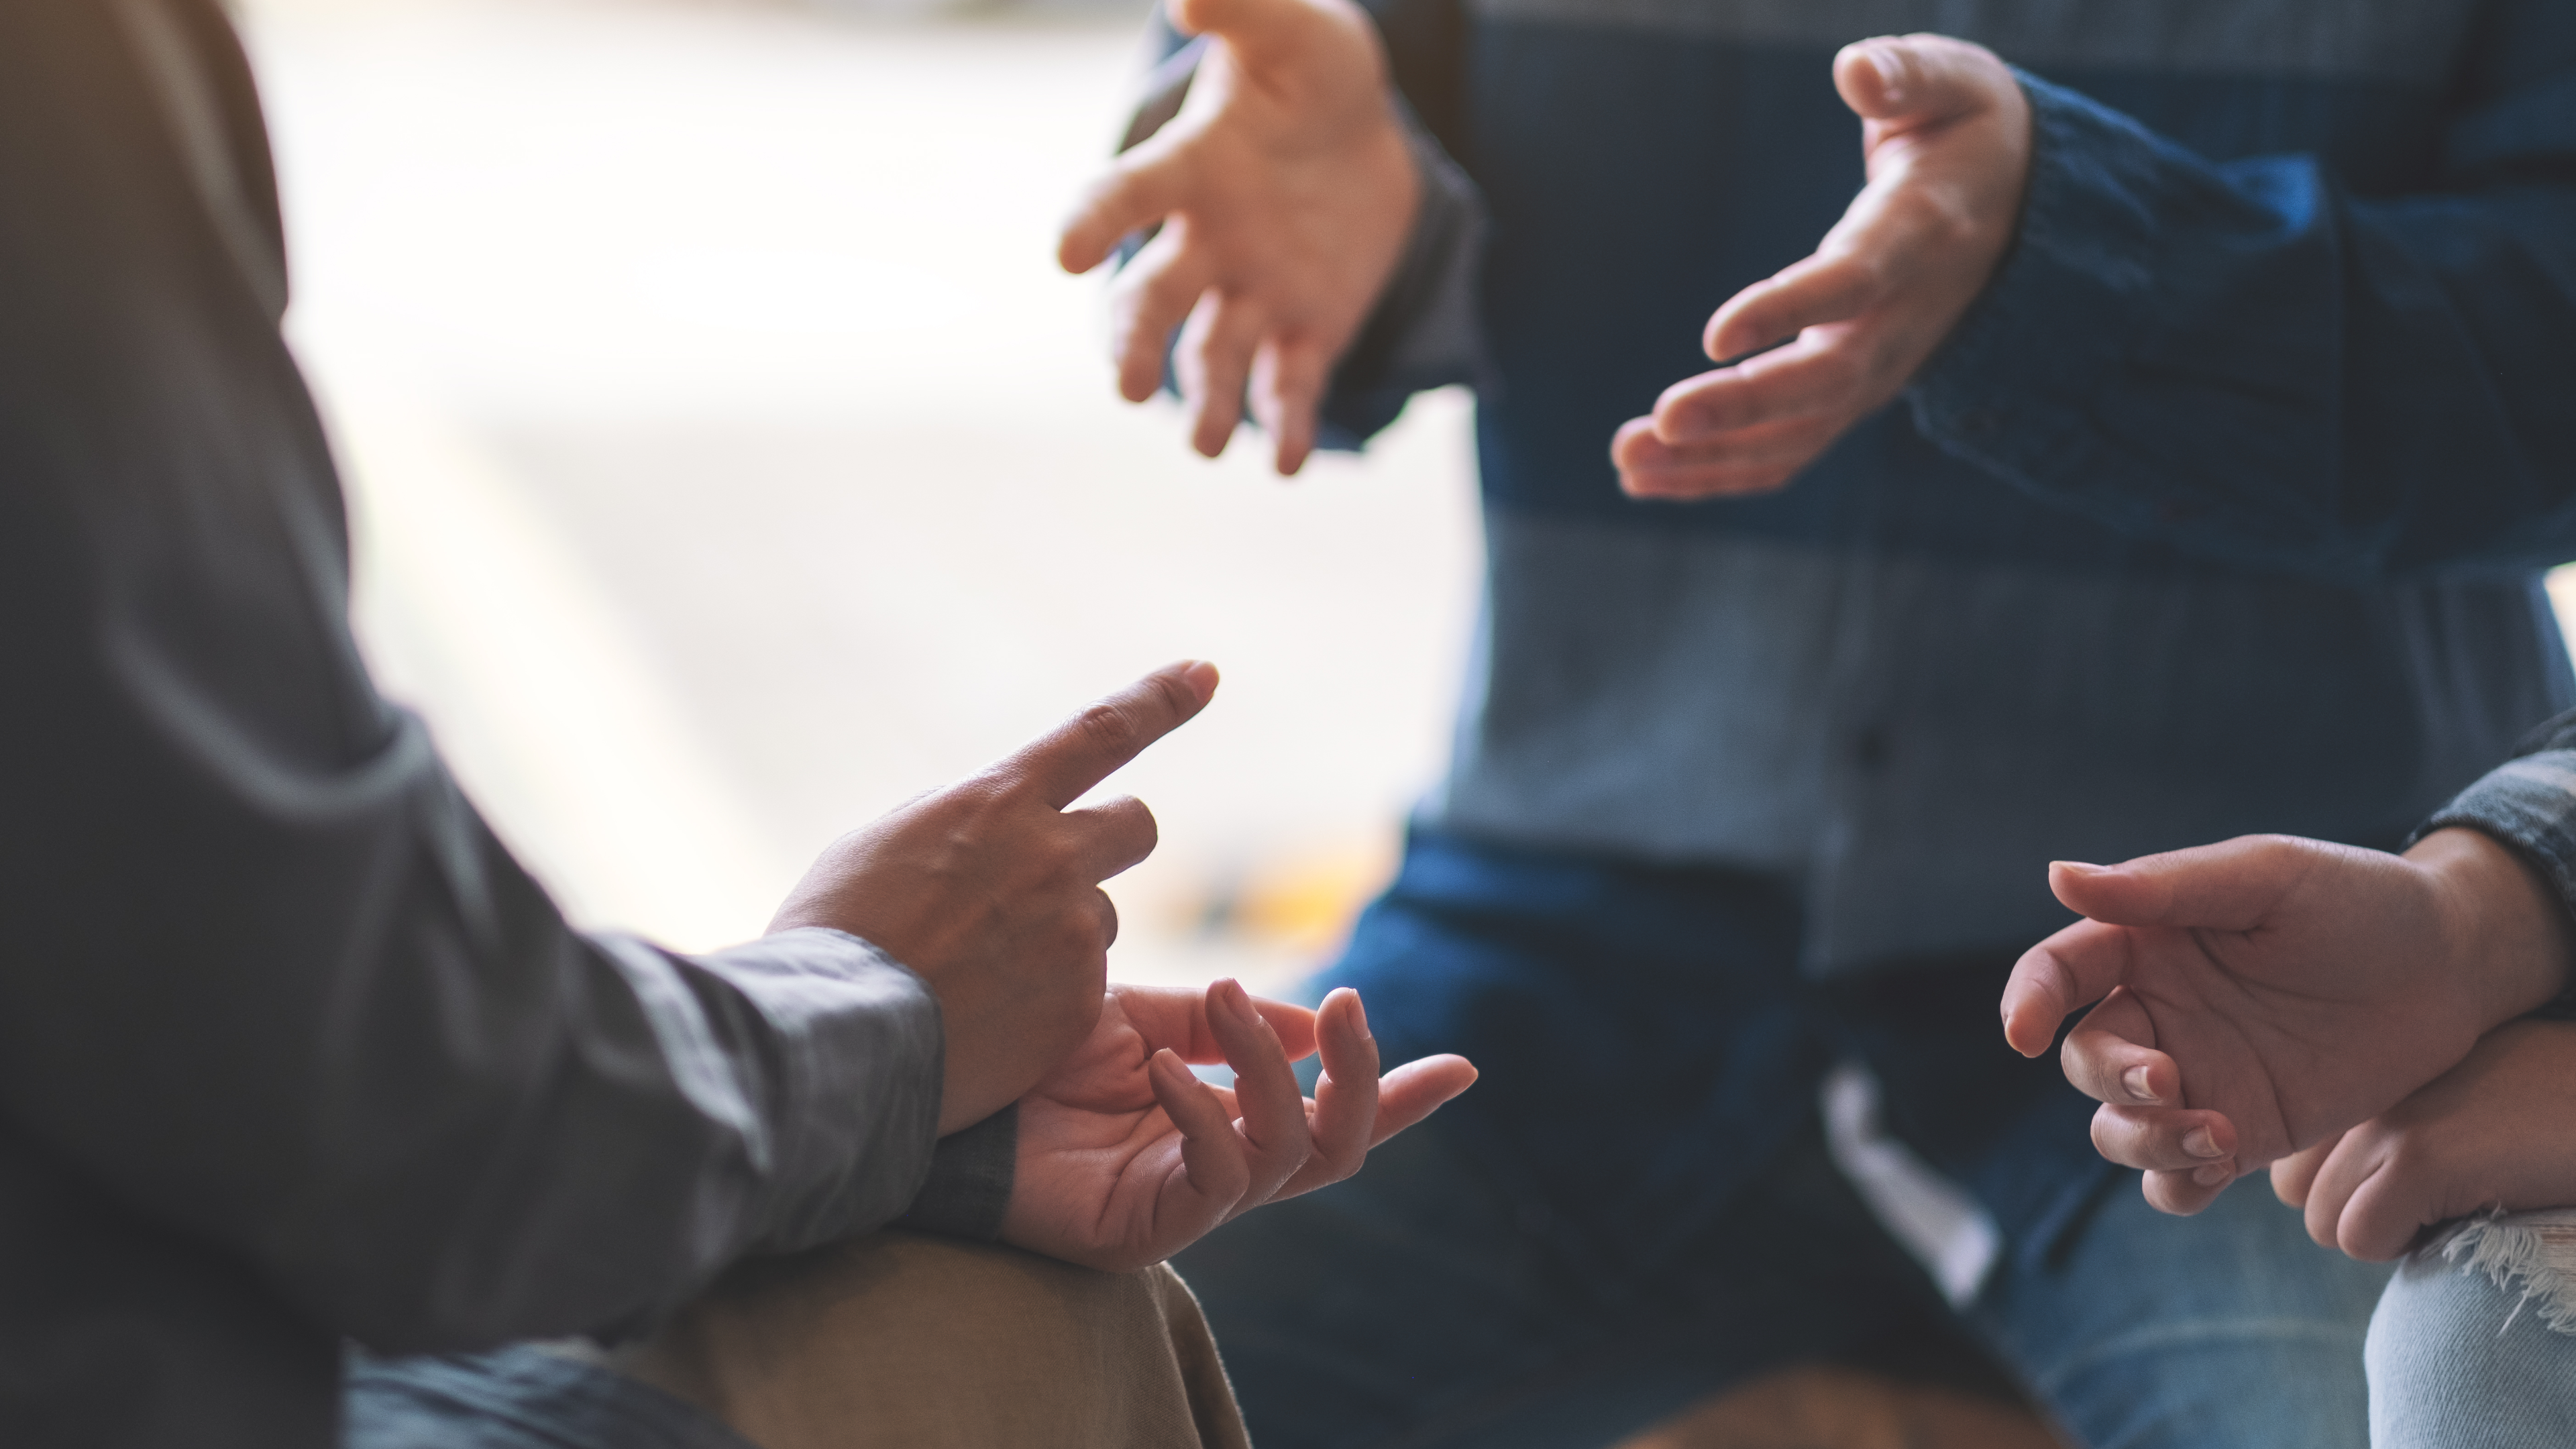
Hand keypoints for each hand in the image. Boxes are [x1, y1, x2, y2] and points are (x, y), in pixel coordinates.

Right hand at [769, 662, 1219, 1133]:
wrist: (832, 1039)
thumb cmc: (835, 937)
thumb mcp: (887, 843)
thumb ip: (963, 823)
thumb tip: (1000, 825)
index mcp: (998, 801)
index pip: (1104, 731)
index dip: (1162, 698)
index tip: (1205, 673)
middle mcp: (1052, 858)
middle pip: (1135, 825)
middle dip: (1113, 839)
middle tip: (1067, 870)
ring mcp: (1071, 933)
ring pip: (1098, 918)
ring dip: (1058, 935)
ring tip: (980, 970)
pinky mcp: (1078, 1004)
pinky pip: (1083, 986)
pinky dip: (1044, 999)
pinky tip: (988, 1019)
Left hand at [1001, 979, 1476, 1271]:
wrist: (942, 1089)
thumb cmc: (1034, 1057)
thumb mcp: (1144, 1015)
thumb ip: (1227, 1023)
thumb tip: (1308, 1020)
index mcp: (1224, 1122)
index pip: (1329, 1117)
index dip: (1398, 1097)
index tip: (1465, 1067)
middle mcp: (1217, 1170)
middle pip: (1335, 1149)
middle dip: (1357, 1076)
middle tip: (1344, 1005)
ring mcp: (1185, 1207)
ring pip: (1286, 1154)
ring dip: (1268, 1069)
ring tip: (1226, 1002)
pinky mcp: (1147, 1234)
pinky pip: (1215, 1181)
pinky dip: (1205, 1113)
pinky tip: (1164, 1069)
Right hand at [1057, 0, 1418, 474]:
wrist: (1366, 134)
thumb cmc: (1314, 74)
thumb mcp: (1297, 31)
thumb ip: (1243, 12)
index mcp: (1191, 170)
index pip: (1128, 196)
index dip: (1095, 223)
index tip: (1064, 254)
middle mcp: (1207, 243)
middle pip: (1157, 299)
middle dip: (1137, 342)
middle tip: (1125, 386)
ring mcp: (1253, 293)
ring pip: (1216, 356)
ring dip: (1207, 402)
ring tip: (1206, 445)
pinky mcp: (1306, 332)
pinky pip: (1290, 387)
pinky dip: (1288, 426)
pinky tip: (1287, 463)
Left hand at [1614, 35, 2030, 498]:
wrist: (2022, 209)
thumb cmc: (1966, 132)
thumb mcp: (1954, 83)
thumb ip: (1907, 75)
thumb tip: (1856, 69)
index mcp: (1921, 237)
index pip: (1855, 283)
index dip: (1790, 310)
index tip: (1715, 335)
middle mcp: (1902, 319)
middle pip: (1824, 382)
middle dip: (1741, 407)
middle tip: (1659, 423)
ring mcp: (1880, 368)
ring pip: (1799, 433)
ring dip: (1712, 456)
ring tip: (1627, 462)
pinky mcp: (1852, 394)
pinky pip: (1787, 449)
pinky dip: (1720, 470)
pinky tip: (1648, 477)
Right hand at [2000, 830, 2569, 1215]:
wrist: (2453, 968)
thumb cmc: (2358, 902)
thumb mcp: (2265, 878)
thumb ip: (2163, 887)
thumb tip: (2057, 878)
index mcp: (2147, 945)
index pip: (2058, 973)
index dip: (2027, 1001)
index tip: (2024, 1035)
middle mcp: (2159, 1016)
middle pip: (2085, 1063)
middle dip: (2113, 1082)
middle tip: (2172, 1083)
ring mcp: (2197, 1080)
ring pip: (2118, 1130)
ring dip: (2143, 1141)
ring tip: (2215, 1137)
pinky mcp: (2242, 1134)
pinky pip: (2176, 1180)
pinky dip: (2175, 1183)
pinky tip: (2219, 1165)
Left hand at [2273, 1021, 2575, 1260]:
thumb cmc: (2541, 1109)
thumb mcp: (2444, 1098)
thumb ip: (2380, 1123)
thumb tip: (2310, 1187)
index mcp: (2361, 1070)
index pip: (2288, 1157)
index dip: (2343, 1187)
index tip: (2407, 1180)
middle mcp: (2360, 1084)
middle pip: (2296, 1194)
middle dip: (2359, 1214)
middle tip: (2434, 1196)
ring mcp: (2385, 1119)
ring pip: (2324, 1224)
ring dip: (2386, 1233)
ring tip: (2456, 1200)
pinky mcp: (2418, 1159)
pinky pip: (2360, 1239)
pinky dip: (2407, 1247)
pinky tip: (2466, 1212)